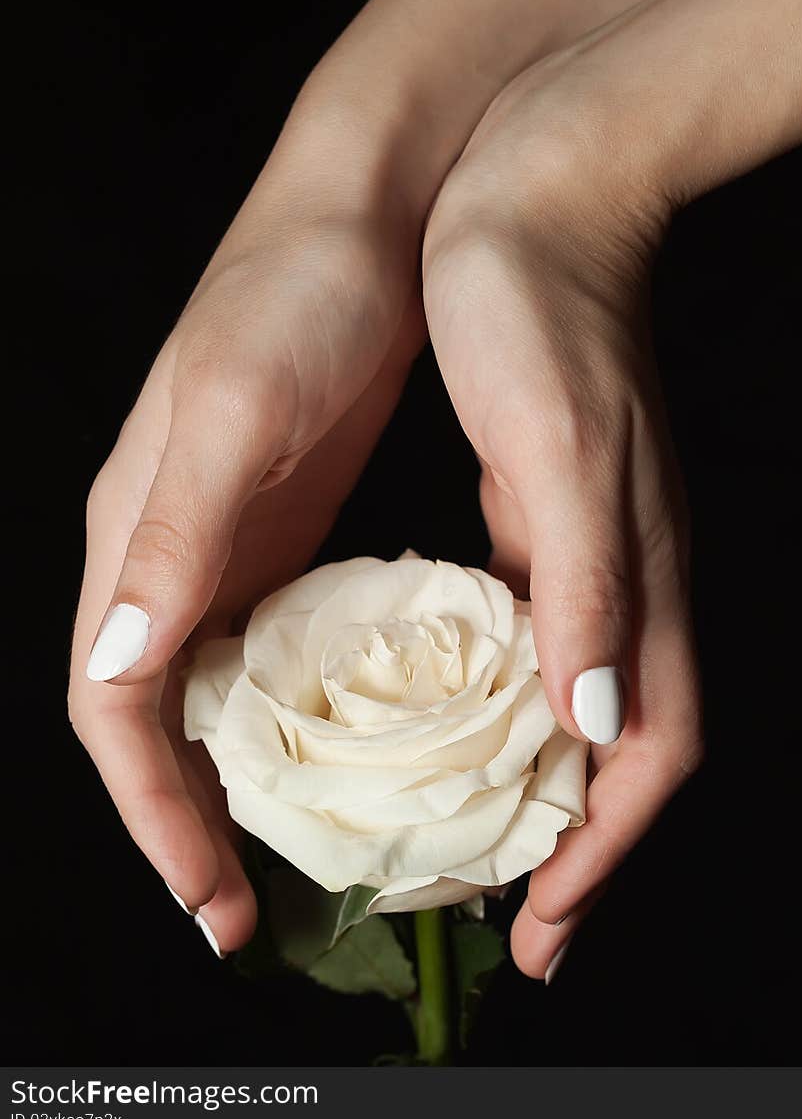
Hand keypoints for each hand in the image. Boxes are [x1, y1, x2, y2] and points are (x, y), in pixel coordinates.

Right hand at [68, 92, 424, 952]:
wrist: (368, 213)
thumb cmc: (296, 291)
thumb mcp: (231, 413)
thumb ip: (171, 542)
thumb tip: (119, 670)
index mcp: (133, 534)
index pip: (116, 712)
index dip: (155, 817)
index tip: (217, 903)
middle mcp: (167, 550)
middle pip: (156, 720)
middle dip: (191, 821)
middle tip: (255, 905)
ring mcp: (229, 540)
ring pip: (214, 693)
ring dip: (243, 780)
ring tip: (302, 854)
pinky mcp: (287, 526)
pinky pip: (274, 648)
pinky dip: (296, 713)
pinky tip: (346, 746)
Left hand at [422, 50, 702, 978]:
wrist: (540, 194)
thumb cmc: (543, 307)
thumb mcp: (561, 445)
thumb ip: (589, 585)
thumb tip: (596, 719)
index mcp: (629, 570)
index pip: (640, 753)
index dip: (597, 854)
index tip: (537, 929)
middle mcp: (619, 574)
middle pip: (614, 748)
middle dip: (566, 844)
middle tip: (499, 907)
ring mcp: (583, 544)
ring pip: (571, 700)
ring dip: (530, 781)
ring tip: (467, 837)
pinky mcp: (542, 511)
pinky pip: (528, 637)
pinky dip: (497, 699)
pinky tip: (443, 709)